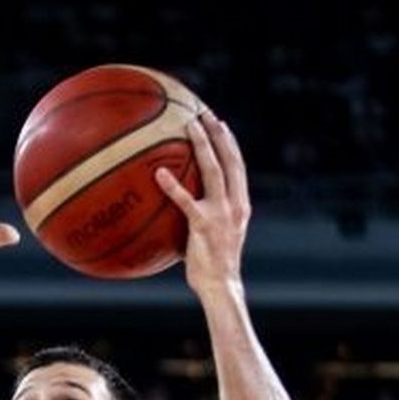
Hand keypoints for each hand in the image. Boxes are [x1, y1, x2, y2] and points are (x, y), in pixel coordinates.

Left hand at [155, 111, 249, 297]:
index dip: (229, 143)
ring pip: (213, 170)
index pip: (237, 166)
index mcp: (240, 205)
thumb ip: (205, 216)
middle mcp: (235, 204)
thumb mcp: (215, 236)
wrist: (221, 286)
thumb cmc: (212, 267)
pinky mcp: (204, 224)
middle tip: (204, 113)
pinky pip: (186, 200)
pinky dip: (173, 185)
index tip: (220, 123)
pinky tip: (158, 173)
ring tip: (188, 124)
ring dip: (202, 144)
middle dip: (219, 133)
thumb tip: (182, 206)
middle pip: (230, 160)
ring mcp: (222, 213)